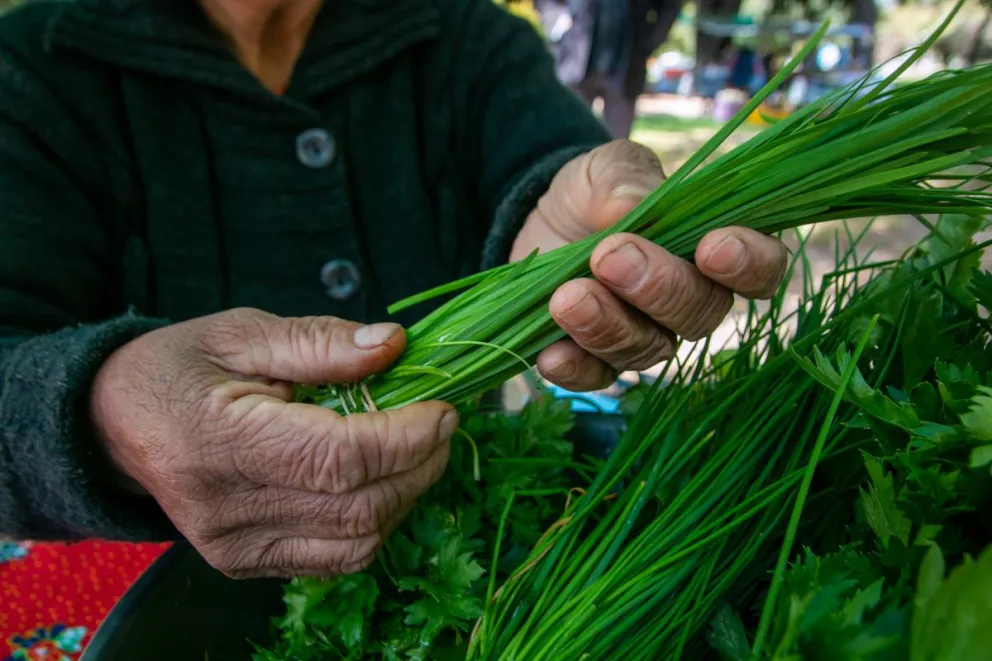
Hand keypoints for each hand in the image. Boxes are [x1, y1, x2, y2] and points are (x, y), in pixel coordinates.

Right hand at [90, 308, 456, 578]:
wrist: (114, 423)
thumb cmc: (181, 366)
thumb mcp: (243, 333)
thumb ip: (320, 342)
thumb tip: (394, 345)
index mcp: (222, 442)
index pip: (339, 459)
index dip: (406, 437)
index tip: (444, 408)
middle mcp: (228, 509)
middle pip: (357, 507)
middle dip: (420, 465)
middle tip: (443, 423)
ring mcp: (235, 548)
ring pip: (356, 542)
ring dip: (406, 496)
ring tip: (420, 450)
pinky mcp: (244, 564)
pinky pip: (334, 558)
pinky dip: (375, 523)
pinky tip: (382, 482)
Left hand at [511, 139, 788, 390]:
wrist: (538, 223)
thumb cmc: (594, 193)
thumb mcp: (604, 169)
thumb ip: (622, 178)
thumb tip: (628, 206)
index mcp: (716, 246)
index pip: (761, 268)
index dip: (749, 265)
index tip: (713, 247)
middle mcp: (690, 301)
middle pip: (699, 314)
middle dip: (658, 287)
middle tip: (610, 256)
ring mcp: (645, 336)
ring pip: (646, 350)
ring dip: (608, 326)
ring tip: (567, 298)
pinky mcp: (597, 360)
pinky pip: (596, 378)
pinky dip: (574, 369)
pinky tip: (549, 355)